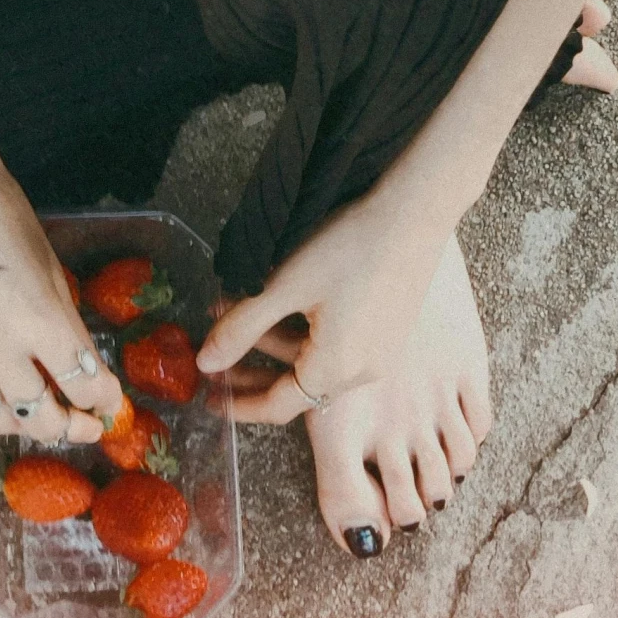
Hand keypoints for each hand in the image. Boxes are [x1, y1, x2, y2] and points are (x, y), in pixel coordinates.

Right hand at [0, 143, 124, 445]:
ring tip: (46, 419)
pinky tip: (3, 398)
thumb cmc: (7, 220)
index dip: (104, 400)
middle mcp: (1, 347)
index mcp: (41, 319)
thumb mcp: (51, 267)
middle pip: (43, 417)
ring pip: (1, 420)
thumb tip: (81, 365)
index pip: (83, 384)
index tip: (111, 403)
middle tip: (87, 425)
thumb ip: (64, 321)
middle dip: (73, 428)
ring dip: (31, 425)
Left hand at [196, 170, 447, 423]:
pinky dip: (303, 330)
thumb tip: (205, 364)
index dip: (240, 404)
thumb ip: (241, 328)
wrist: (412, 212)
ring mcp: (380, 349)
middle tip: (215, 359)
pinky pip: (339, 342)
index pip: (278, 405)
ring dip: (273, 339)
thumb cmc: (347, 246)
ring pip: (315, 357)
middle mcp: (363, 371)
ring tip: (235, 308)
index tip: (210, 398)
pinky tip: (283, 301)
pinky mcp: (388, 326)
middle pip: (296, 383)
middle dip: (252, 369)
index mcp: (335, 370)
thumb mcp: (283, 286)